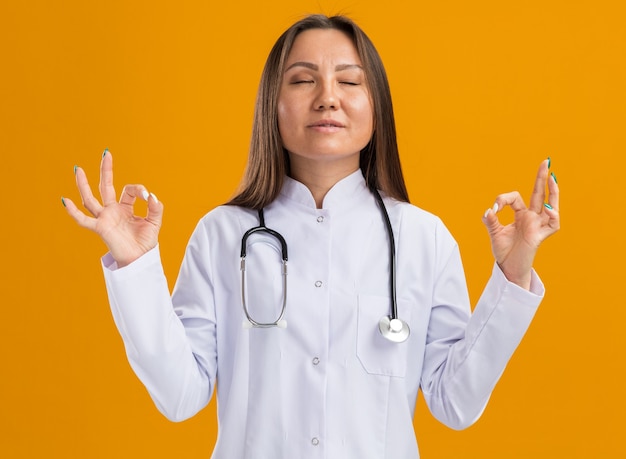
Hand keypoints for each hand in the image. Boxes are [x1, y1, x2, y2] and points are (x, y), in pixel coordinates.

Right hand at [62, 150, 163, 266]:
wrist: (140, 259)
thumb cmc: (145, 242)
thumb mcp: (154, 222)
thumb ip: (155, 208)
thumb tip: (151, 195)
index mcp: (125, 208)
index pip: (128, 190)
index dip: (138, 189)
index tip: (147, 196)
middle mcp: (113, 211)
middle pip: (105, 187)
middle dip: (106, 170)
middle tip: (106, 153)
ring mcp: (105, 218)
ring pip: (90, 199)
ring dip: (84, 184)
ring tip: (78, 169)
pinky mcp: (100, 228)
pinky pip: (84, 220)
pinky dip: (74, 212)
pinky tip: (65, 200)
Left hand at [482, 158, 559, 288]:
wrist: (507, 267)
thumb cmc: (503, 251)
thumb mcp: (494, 233)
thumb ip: (491, 221)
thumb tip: (488, 210)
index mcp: (520, 215)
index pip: (515, 198)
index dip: (503, 199)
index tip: (494, 209)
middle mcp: (531, 217)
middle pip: (539, 193)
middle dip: (541, 177)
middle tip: (545, 161)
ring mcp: (538, 225)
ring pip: (551, 205)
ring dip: (553, 192)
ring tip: (552, 177)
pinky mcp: (540, 235)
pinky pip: (553, 224)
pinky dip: (552, 215)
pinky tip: (547, 207)